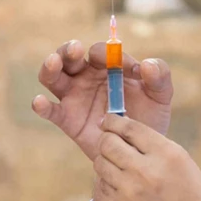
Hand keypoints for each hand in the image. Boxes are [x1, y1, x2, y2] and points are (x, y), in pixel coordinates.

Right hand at [31, 40, 172, 159]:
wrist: (140, 151)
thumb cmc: (150, 117)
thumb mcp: (161, 96)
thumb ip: (160, 77)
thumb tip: (146, 64)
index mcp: (108, 66)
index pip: (100, 52)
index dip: (107, 54)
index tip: (123, 67)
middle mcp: (86, 77)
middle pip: (68, 57)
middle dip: (68, 50)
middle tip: (75, 49)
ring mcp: (74, 97)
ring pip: (53, 77)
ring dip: (50, 67)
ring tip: (53, 63)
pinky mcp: (67, 119)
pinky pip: (51, 111)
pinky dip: (41, 106)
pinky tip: (40, 102)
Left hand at [93, 116, 200, 200]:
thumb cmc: (194, 200)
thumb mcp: (183, 165)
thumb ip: (155, 147)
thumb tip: (124, 131)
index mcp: (167, 155)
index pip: (129, 127)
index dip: (114, 121)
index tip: (108, 120)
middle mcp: (145, 171)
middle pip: (108, 143)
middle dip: (106, 139)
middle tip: (109, 142)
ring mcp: (129, 192)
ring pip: (100, 163)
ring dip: (106, 161)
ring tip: (119, 167)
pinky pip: (103, 186)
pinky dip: (109, 184)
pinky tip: (123, 189)